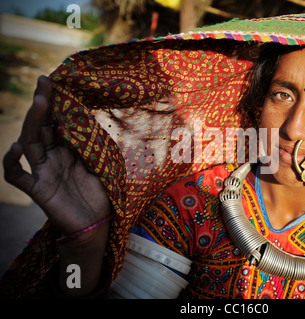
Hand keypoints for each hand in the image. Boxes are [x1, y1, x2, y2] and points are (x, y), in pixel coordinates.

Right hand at [3, 76, 110, 235]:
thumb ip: (94, 145)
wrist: (96, 223)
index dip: (56, 104)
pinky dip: (12, 162)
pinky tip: (16, 148)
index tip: (57, 83)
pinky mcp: (37, 189)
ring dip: (32, 122)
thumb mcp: (100, 164)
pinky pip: (17, 175)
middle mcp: (52, 157)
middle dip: (42, 104)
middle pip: (41, 126)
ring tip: (39, 102)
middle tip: (44, 82)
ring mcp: (43, 171)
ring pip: (30, 142)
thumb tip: (95, 119)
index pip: (57, 122)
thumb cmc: (99, 194)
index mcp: (67, 150)